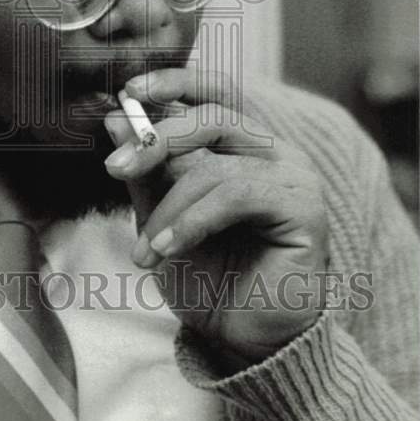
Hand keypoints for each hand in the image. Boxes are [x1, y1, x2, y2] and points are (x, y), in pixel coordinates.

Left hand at [104, 68, 329, 371]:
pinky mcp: (304, 209)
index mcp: (242, 144)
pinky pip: (236, 195)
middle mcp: (274, 151)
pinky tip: (168, 249)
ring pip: (218, 166)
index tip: (128, 91)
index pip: (214, 92)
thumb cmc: (207, 276)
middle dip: (156, 141)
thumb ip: (145, 171)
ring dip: (169, 209)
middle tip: (114, 168)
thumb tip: (115, 120)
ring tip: (144, 250)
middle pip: (212, 118)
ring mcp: (294, 177)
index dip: (174, 82)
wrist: (241, 338)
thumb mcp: (161, 217)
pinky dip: (193, 221)